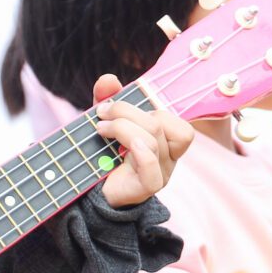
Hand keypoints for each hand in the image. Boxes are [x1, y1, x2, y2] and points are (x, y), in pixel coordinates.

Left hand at [90, 73, 190, 207]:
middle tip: (100, 113)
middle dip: (125, 111)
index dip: (154, 107)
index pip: (179, 124)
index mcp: (165, 143)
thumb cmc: (103, 157)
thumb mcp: (105, 123)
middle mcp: (168, 159)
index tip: (121, 103)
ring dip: (121, 127)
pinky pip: (151, 166)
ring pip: (152, 140)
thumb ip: (107, 100)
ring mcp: (160, 173)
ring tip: (100, 129)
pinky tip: (119, 147)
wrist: (91, 193)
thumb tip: (108, 79)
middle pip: (158, 124)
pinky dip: (138, 150)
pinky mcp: (146, 186)